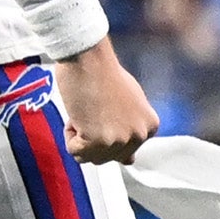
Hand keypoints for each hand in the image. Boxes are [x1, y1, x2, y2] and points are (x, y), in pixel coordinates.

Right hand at [55, 39, 156, 164]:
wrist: (89, 58)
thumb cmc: (104, 73)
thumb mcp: (130, 103)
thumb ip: (131, 130)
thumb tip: (130, 160)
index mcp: (150, 126)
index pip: (124, 152)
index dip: (106, 131)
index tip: (105, 110)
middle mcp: (139, 136)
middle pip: (106, 158)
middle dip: (93, 137)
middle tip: (94, 109)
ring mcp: (120, 140)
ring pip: (89, 157)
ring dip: (81, 136)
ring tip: (87, 110)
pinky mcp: (98, 141)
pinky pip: (74, 152)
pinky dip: (69, 135)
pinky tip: (79, 113)